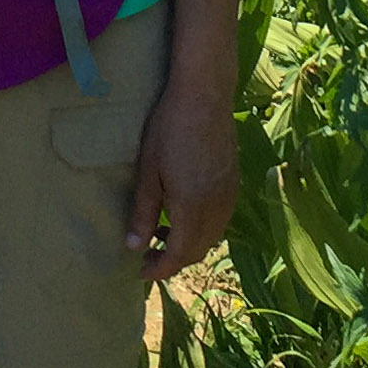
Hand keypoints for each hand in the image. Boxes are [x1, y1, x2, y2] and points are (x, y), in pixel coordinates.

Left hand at [125, 67, 238, 281]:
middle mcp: (217, 209)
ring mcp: (229, 196)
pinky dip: (201, 228)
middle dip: (172, 260)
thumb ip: (142, 213)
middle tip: (146, 254)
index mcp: (193, 209)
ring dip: (187, 243)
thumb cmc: (169, 129)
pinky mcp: (234, 183)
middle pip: (197, 251)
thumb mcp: (149, 172)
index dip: (159, 269)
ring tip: (160, 232)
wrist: (205, 96)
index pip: (178, 255)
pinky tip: (183, 212)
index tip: (140, 271)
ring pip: (211, 237)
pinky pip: (219, 219)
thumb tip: (133, 247)